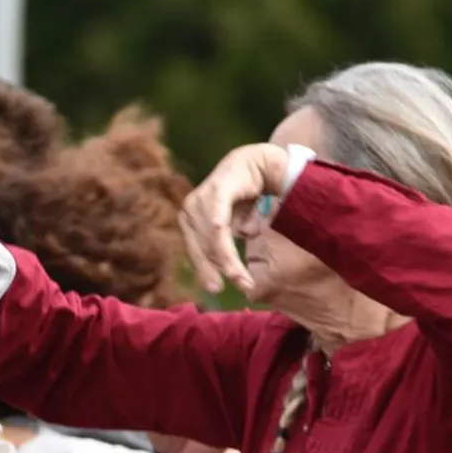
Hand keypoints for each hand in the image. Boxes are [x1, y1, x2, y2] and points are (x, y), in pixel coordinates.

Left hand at [180, 142, 290, 293]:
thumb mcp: (235, 223)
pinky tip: (230, 261)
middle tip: (239, 287)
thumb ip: (227, 241)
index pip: (195, 250)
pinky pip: (218, 223)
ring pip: (211, 240)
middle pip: (202, 248)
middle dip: (219, 270)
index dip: (205, 270)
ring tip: (243, 279)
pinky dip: (224, 244)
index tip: (216, 289)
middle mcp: (190, 209)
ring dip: (228, 262)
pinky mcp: (217, 191)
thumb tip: (232, 266)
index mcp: (190, 219)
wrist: (261, 162)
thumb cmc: (246, 195)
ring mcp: (201, 199)